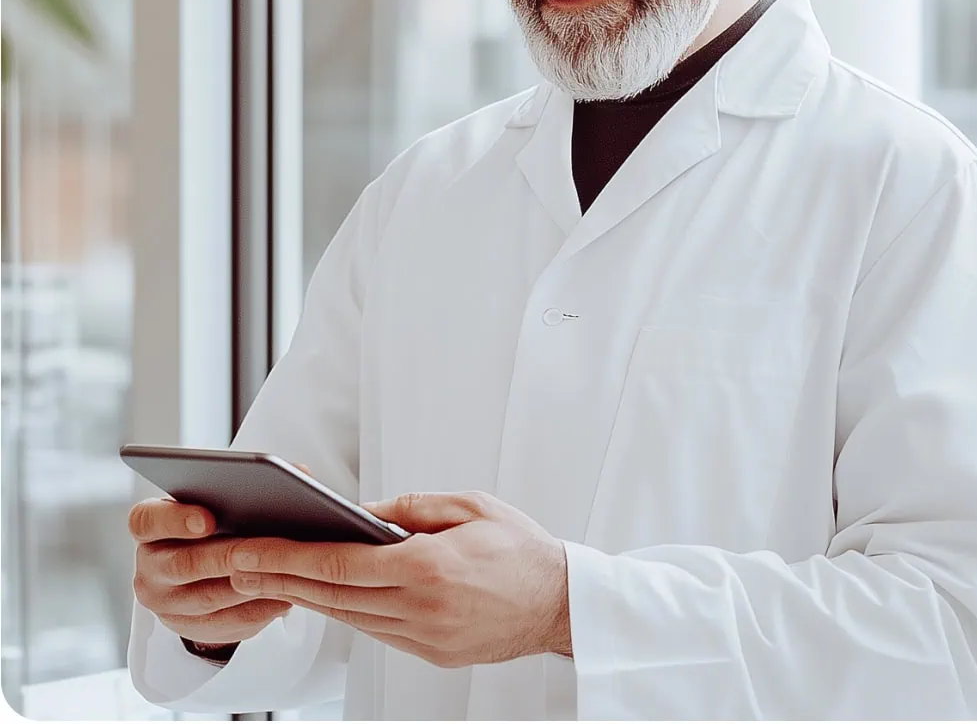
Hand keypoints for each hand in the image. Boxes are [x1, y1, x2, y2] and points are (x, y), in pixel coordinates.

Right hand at [128, 498, 289, 646]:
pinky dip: (259, 608)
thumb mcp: (218, 500)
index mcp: (150, 528)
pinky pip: (227, 623)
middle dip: (225, 555)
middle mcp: (149, 569)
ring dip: (248, 583)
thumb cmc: (216, 523)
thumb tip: (299, 471)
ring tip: (283, 568)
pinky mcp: (192, 630)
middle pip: (182, 565)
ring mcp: (167, 605)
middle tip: (261, 545)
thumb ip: (249, 482)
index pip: (146, 521)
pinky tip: (286, 593)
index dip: (175, 520)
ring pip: (208, 599)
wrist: (200, 572)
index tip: (208, 519)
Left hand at [224, 491, 570, 667]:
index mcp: (428, 568)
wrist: (560, 603)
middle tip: (235, 564)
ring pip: (348, 618)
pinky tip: (323, 595)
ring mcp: (424, 638)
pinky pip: (374, 630)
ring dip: (303, 598)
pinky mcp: (430, 652)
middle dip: (278, 578)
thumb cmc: (520, 547)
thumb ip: (412, 508)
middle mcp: (420, 610)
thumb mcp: (470, 506)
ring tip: (266, 578)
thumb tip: (361, 513)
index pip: (339, 565)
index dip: (287, 558)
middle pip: (331, 596)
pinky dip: (343, 611)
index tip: (250, 550)